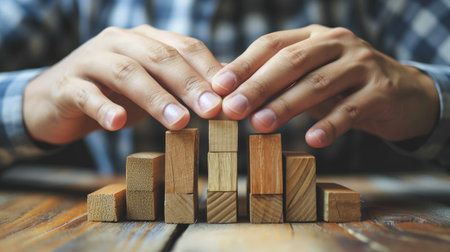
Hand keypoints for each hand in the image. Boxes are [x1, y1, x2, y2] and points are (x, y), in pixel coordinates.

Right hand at [24, 25, 222, 144]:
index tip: (230, 96)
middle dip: (189, 83)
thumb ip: (184, 81)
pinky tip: (119, 123)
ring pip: (126, 72)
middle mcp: (118, 42)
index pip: (184, 46)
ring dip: (155, 97)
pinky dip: (104, 108)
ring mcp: (90, 61)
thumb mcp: (153, 84)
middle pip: (159, 56)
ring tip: (179, 122)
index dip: (209, 69)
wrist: (57, 99)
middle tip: (212, 110)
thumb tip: (230, 84)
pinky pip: (85, 94)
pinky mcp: (66, 86)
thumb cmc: (115, 93)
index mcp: (144, 39)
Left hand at [212, 25, 438, 147]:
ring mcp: (362, 64)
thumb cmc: (344, 87)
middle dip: (258, 86)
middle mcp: (337, 43)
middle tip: (232, 109)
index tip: (218, 87)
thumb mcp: (311, 77)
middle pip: (292, 61)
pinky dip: (330, 125)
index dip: (244, 64)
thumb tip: (230, 93)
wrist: (403, 94)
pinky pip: (351, 110)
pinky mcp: (381, 91)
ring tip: (259, 126)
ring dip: (286, 106)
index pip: (273, 44)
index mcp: (314, 36)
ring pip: (318, 83)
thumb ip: (279, 82)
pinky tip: (312, 141)